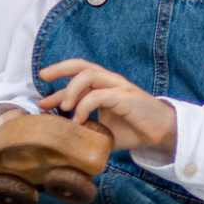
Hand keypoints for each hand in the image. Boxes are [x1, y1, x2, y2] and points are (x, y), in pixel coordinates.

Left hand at [36, 60, 178, 162]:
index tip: (42, 103)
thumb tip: (63, 138)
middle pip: (81, 65)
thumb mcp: (102, 129)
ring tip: (62, 108)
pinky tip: (79, 121)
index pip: (76, 78)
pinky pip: (99, 95)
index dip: (57, 88)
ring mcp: (118, 87)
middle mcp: (110, 82)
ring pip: (88, 75)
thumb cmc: (133, 129)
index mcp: (103, 86)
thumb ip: (86, 127)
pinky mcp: (125, 96)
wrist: (160, 133)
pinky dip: (84, 107)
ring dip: (71, 90)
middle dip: (59, 69)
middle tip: (42, 77)